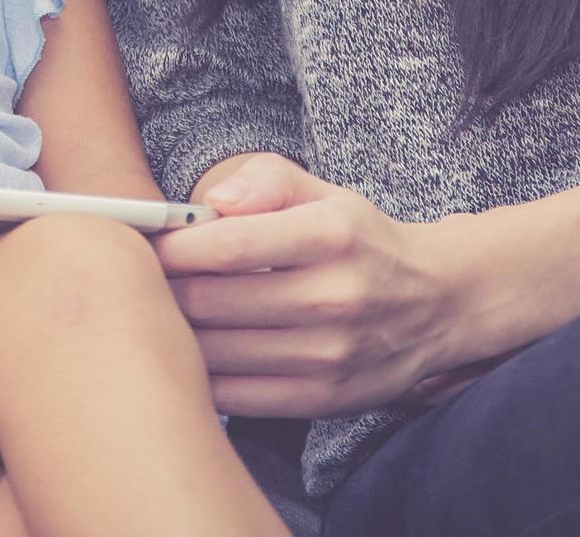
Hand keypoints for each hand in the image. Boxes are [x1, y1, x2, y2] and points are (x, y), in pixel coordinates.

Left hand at [152, 152, 482, 418]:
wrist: (437, 305)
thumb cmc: (360, 242)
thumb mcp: (324, 193)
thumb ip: (265, 179)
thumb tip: (213, 201)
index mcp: (330, 236)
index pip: (226, 245)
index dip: (171, 246)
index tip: (149, 243)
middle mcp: (332, 297)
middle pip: (209, 302)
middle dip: (162, 290)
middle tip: (143, 281)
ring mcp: (328, 355)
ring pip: (214, 352)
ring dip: (175, 333)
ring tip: (163, 313)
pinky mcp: (321, 399)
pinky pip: (234, 395)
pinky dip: (202, 374)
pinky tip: (195, 351)